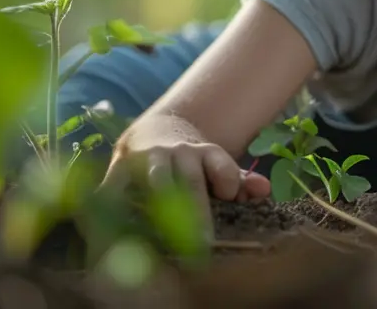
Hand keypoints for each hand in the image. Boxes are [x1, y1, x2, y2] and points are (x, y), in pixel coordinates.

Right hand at [102, 113, 270, 237]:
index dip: (227, 183)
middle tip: (202, 243)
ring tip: (165, 239)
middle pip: (192, 182)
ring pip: (158, 183)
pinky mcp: (120, 168)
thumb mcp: (218, 166)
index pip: (222, 168)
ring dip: (162, 208)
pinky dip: (113, 207)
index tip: (230, 199)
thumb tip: (263, 190)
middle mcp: (179, 154)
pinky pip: (115, 190)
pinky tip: (113, 231)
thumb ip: (240, 181)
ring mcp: (149, 160)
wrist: (154, 132)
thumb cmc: (192, 163)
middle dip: (198, 212)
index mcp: (206, 154)